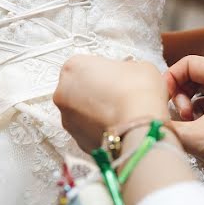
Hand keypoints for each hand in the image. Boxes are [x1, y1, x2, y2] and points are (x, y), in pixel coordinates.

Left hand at [54, 55, 168, 151]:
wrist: (139, 128)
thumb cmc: (137, 93)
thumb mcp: (139, 66)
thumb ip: (126, 68)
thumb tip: (129, 74)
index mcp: (74, 66)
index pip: (86, 64)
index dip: (104, 70)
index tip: (117, 75)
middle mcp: (63, 92)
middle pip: (78, 88)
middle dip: (96, 90)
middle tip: (119, 93)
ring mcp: (67, 118)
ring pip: (81, 111)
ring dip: (96, 110)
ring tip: (121, 112)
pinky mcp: (77, 140)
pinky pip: (88, 129)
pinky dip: (99, 127)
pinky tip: (118, 125)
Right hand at [166, 56, 203, 171]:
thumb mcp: (195, 137)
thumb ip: (167, 128)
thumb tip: (151, 125)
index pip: (190, 63)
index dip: (171, 78)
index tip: (163, 100)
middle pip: (199, 75)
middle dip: (182, 95)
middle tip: (181, 117)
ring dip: (193, 106)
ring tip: (191, 126)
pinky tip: (203, 133)